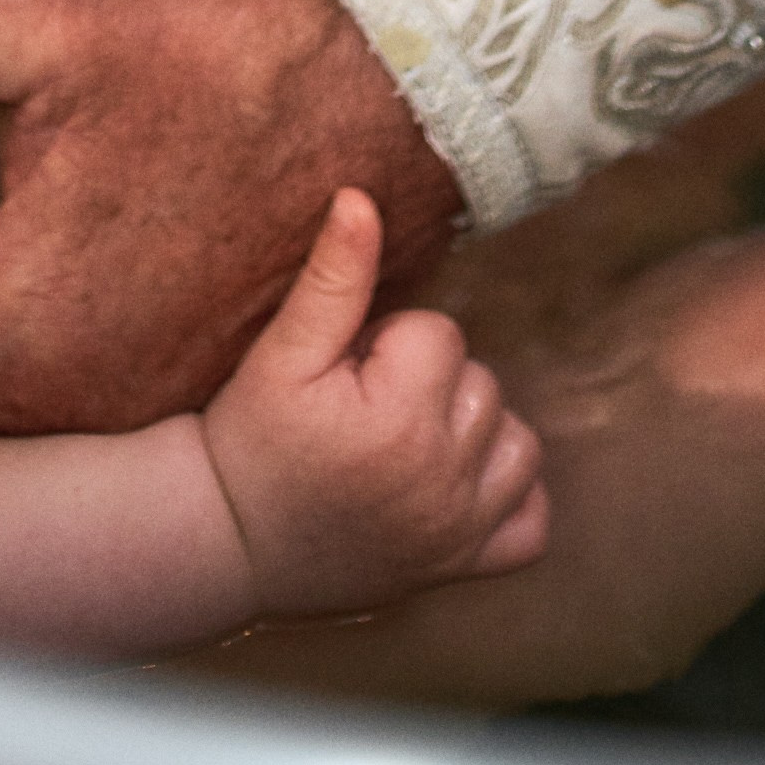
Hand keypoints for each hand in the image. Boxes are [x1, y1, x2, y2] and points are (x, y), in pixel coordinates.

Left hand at [0, 0, 463, 432]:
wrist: (417, 71)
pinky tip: (88, 214)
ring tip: (7, 194)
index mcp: (18, 354)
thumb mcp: (40, 8)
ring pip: (23, 379)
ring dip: (8, 296)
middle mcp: (86, 423)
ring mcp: (160, 417)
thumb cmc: (228, 41)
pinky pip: (106, 373)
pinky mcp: (214, 388)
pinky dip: (87, 307)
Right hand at [200, 191, 546, 618]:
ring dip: (474, 431)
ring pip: (518, 441)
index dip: (389, 342)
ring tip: (408, 440)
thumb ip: (332, 278)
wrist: (230, 542)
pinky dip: (512, 498)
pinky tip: (461, 482)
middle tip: (365, 410)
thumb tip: (361, 197)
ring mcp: (460, 533)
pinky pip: (533, 522)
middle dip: (429, 383)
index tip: (346, 375)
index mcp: (401, 422)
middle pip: (482, 383)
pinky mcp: (465, 568)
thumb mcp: (280, 354)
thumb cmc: (253, 441)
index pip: (442, 334)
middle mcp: (443, 483)